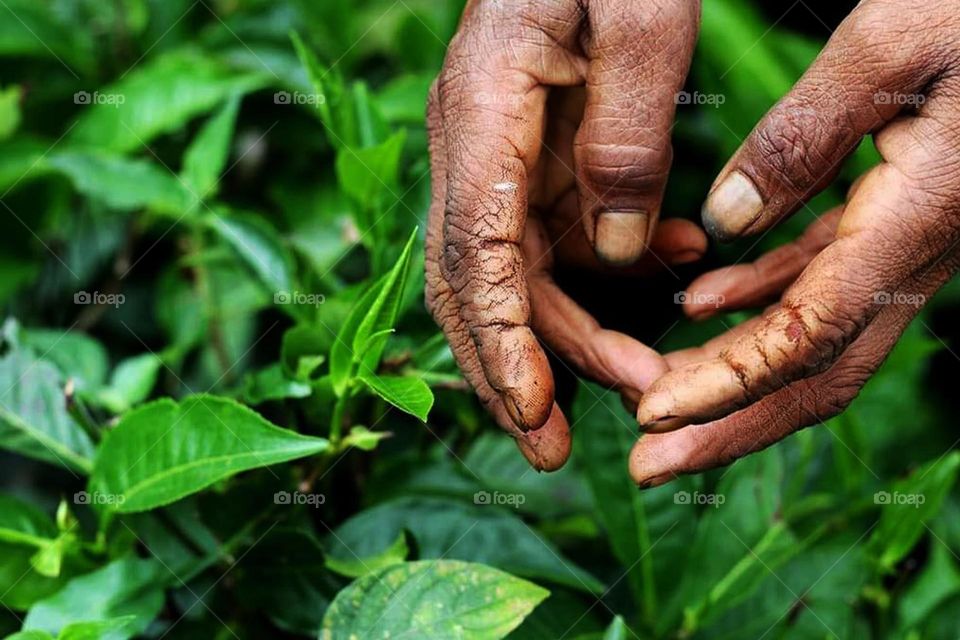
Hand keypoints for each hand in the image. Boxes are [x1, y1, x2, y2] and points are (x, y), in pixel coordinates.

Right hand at [425, 0, 702, 469]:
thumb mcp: (641, 18)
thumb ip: (628, 135)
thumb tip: (625, 247)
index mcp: (482, 113)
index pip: (474, 253)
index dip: (499, 344)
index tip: (532, 417)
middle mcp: (475, 145)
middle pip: (477, 284)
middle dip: (517, 370)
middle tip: (562, 448)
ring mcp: (501, 155)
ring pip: (516, 274)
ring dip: (572, 334)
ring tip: (643, 374)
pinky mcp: (536, 157)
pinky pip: (557, 237)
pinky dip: (606, 272)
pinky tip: (667, 267)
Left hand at [630, 0, 959, 486]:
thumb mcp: (891, 46)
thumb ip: (805, 135)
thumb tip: (724, 220)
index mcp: (914, 219)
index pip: (809, 334)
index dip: (728, 385)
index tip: (651, 416)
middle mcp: (912, 252)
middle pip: (814, 373)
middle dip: (726, 425)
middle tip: (647, 463)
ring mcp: (903, 244)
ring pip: (814, 340)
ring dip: (734, 378)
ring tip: (657, 405)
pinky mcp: (891, 224)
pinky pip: (820, 285)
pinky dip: (758, 303)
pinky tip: (703, 304)